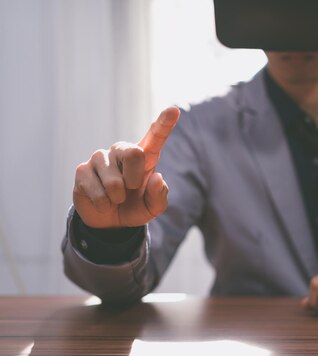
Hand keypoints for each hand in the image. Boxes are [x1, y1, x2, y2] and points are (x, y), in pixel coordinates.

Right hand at [73, 107, 180, 228]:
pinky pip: (98, 192)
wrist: (109, 222)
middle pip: (134, 153)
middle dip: (134, 180)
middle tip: (130, 189)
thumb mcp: (153, 207)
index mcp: (144, 156)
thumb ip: (159, 195)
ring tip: (115, 197)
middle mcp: (122, 151)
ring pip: (114, 181)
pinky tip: (102, 202)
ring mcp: (100, 158)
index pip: (155, 136)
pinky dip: (103, 204)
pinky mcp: (82, 169)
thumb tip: (156, 178)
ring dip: (117, 197)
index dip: (164, 123)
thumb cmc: (135, 207)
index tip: (174, 110)